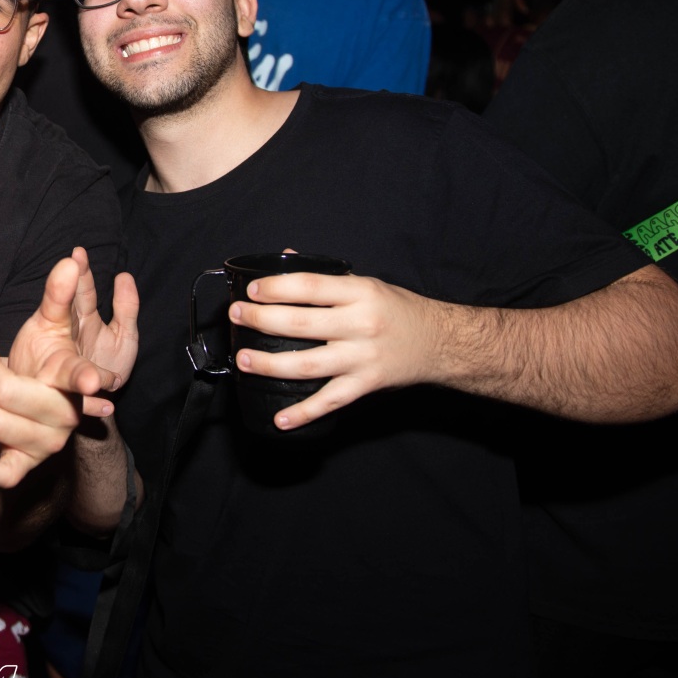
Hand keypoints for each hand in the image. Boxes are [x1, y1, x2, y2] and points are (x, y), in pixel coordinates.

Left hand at [0, 250, 133, 488]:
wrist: (37, 414)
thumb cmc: (44, 363)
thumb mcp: (52, 326)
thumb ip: (60, 294)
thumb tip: (70, 258)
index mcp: (72, 377)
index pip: (80, 376)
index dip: (87, 378)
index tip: (93, 382)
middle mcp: (64, 413)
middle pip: (13, 394)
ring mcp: (46, 442)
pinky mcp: (26, 463)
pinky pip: (4, 474)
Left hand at [229, 269, 437, 429]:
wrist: (440, 342)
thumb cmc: (398, 310)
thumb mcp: (366, 284)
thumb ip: (326, 277)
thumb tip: (285, 259)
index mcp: (359, 293)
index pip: (308, 287)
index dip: (275, 288)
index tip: (251, 291)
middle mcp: (360, 324)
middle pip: (300, 324)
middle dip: (261, 321)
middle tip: (237, 317)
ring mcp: (362, 358)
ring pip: (307, 364)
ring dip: (270, 364)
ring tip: (244, 360)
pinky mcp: (366, 385)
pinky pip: (329, 401)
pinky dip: (304, 413)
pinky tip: (280, 419)